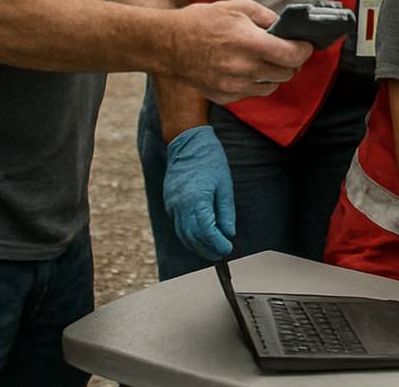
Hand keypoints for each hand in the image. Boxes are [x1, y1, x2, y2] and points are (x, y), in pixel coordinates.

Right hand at [162, 125, 235, 261]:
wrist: (187, 143)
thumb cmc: (210, 161)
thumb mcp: (225, 185)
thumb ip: (226, 211)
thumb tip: (229, 234)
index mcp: (196, 200)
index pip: (206, 231)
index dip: (217, 244)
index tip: (228, 248)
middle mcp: (180, 205)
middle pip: (193, 237)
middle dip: (208, 249)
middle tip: (222, 255)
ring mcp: (172, 205)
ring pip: (183, 234)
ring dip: (197, 246)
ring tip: (212, 251)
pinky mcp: (169, 203)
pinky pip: (178, 226)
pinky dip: (188, 236)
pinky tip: (199, 239)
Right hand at [166, 0, 312, 104]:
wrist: (165, 44)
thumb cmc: (201, 21)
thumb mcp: (237, 7)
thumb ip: (266, 16)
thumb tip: (285, 28)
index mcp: (249, 43)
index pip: (293, 55)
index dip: (304, 50)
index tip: (305, 44)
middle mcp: (243, 69)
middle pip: (286, 73)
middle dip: (291, 62)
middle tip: (286, 51)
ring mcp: (233, 86)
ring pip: (272, 87)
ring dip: (274, 74)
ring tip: (265, 60)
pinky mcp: (224, 97)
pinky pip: (252, 93)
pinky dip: (255, 83)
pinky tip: (246, 70)